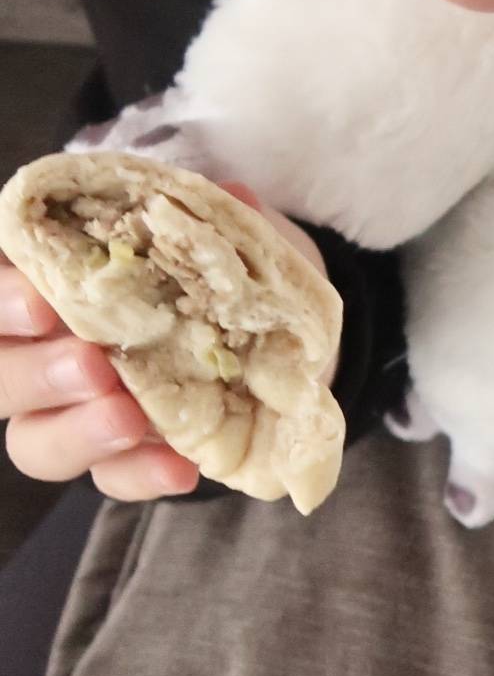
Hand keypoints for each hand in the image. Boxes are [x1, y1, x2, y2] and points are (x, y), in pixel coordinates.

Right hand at [0, 176, 328, 500]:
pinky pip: (113, 480)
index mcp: (49, 283)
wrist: (283, 337)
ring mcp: (80, 414)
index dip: (3, 301)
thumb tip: (232, 195)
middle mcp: (46, 352)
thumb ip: (211, 217)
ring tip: (127, 418)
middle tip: (89, 364)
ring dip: (75, 432)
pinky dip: (141, 475)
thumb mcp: (219, 234)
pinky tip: (180, 467)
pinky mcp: (125, 459)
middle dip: (34, 373)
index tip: (42, 303)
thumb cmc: (217, 273)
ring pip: (36, 442)